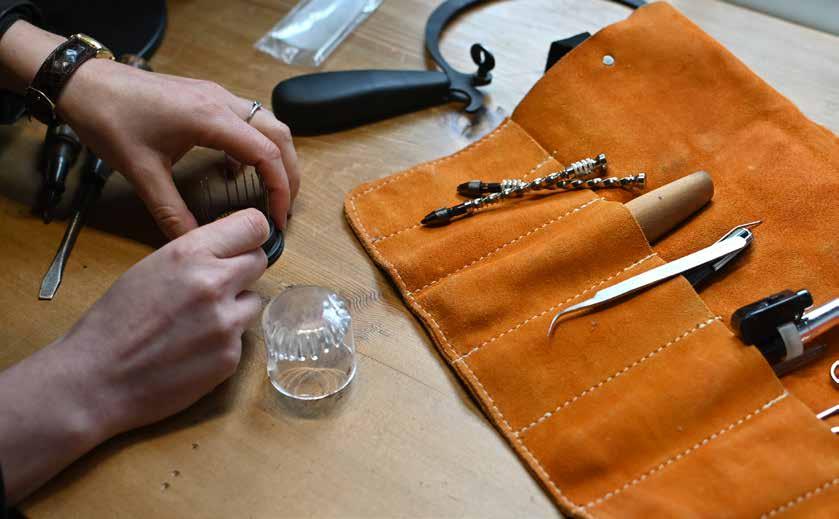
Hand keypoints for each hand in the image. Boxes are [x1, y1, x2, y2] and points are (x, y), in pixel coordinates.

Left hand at [0, 21, 299, 238]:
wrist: (83, 83)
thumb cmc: (109, 120)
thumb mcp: (140, 173)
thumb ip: (170, 211)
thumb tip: (195, 242)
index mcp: (211, 118)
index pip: (267, 153)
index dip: (280, 188)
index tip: (278, 218)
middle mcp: (221, 102)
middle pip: (279, 135)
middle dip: (289, 173)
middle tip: (285, 207)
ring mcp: (215, 95)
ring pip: (267, 123)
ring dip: (277, 157)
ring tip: (272, 190)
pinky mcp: (206, 97)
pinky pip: (247, 120)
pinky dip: (255, 146)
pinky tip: (237, 170)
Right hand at [63, 208, 268, 433]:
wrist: (96, 379)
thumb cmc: (114, 323)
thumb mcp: (150, 268)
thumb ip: (195, 256)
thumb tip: (229, 250)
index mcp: (190, 254)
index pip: (253, 226)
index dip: (251, 235)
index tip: (246, 244)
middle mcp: (214, 283)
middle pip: (260, 262)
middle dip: (243, 271)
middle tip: (218, 286)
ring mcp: (226, 323)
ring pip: (253, 302)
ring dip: (234, 308)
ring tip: (196, 323)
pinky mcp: (230, 356)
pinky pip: (241, 339)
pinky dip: (223, 342)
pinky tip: (191, 350)